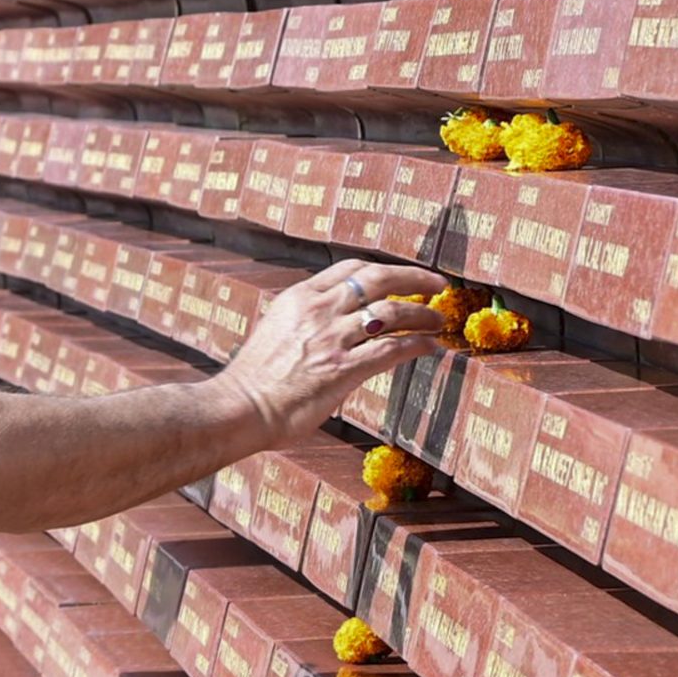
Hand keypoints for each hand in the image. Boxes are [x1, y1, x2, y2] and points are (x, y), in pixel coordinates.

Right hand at [217, 258, 448, 443]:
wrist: (239, 407)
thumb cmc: (254, 379)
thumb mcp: (276, 331)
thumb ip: (305, 321)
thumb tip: (331, 325)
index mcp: (299, 297)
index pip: (351, 268)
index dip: (383, 268)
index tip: (402, 276)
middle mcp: (318, 310)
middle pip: (378, 279)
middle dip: (414, 278)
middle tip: (437, 284)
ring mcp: (331, 339)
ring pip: (392, 311)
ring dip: (423, 313)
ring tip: (438, 320)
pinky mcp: (343, 369)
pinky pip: (392, 348)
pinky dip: (418, 343)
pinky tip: (431, 346)